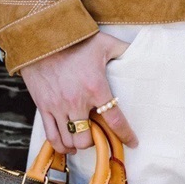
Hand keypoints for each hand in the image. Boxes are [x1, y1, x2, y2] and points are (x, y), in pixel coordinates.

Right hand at [19, 31, 138, 154]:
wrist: (44, 38)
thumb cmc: (76, 40)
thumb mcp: (104, 42)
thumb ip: (123, 50)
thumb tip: (140, 51)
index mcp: (95, 87)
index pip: (114, 119)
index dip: (125, 134)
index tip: (133, 142)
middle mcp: (76, 101)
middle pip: (87, 139)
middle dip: (95, 141)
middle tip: (100, 135)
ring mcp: (58, 106)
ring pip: (69, 141)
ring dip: (78, 144)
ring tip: (85, 139)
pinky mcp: (44, 107)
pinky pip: (51, 136)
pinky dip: (60, 145)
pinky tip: (67, 144)